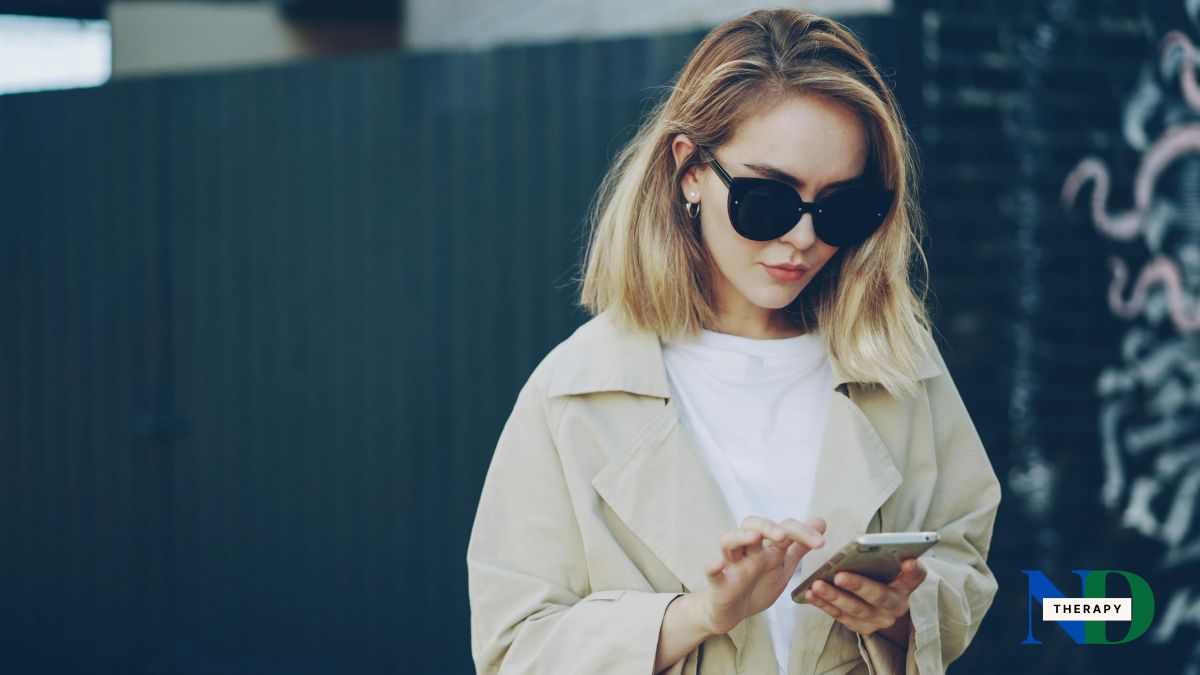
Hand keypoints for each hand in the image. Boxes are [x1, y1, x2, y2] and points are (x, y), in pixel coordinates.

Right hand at [695, 515, 826, 635]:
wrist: (733, 613)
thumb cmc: (756, 585)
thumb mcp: (783, 566)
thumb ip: (799, 546)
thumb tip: (820, 522)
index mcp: (767, 547)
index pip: (782, 528)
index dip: (801, 531)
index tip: (821, 542)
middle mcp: (749, 551)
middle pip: (751, 525)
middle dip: (767, 527)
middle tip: (783, 535)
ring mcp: (733, 565)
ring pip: (729, 542)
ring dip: (740, 536)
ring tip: (754, 538)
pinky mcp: (719, 583)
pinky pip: (711, 571)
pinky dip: (712, 565)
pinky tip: (718, 564)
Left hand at [803, 557, 926, 641]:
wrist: (875, 601)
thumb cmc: (877, 572)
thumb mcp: (883, 562)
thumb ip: (879, 553)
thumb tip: (861, 543)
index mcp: (906, 584)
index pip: (916, 576)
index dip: (914, 570)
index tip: (908, 561)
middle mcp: (897, 605)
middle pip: (880, 596)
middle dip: (858, 585)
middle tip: (839, 575)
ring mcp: (881, 619)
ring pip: (857, 609)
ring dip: (835, 597)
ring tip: (817, 584)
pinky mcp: (863, 627)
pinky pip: (842, 617)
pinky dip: (825, 605)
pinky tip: (811, 594)